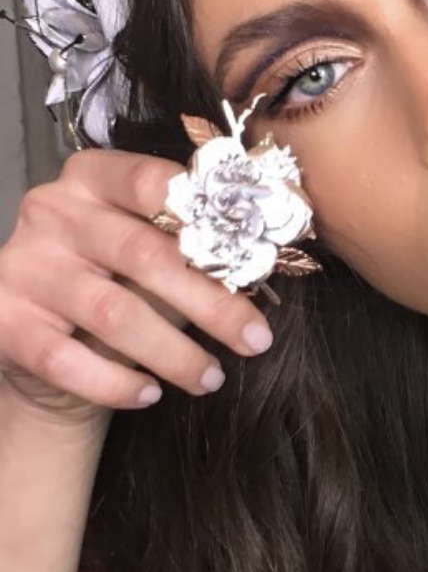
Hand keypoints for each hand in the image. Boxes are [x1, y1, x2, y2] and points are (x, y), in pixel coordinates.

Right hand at [0, 146, 273, 417]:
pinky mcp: (6, 321)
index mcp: (92, 178)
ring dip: (174, 353)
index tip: (253, 258)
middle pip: (144, 255)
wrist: (39, 335)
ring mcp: (26, 266)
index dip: (206, 218)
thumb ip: (186, 247)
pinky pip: (68, 361)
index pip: (150, 181)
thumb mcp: (143, 249)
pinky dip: (117, 383)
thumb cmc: (110, 282)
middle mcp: (53, 212)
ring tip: (211, 377)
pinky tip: (150, 393)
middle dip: (211, 303)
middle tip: (256, 339)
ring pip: (113, 314)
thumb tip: (258, 264)